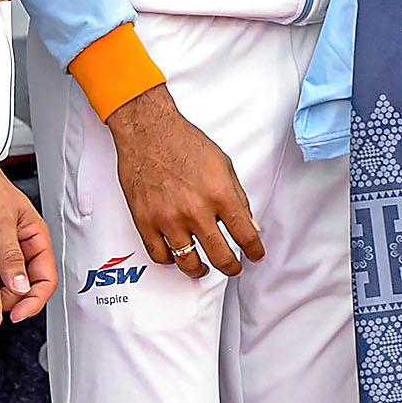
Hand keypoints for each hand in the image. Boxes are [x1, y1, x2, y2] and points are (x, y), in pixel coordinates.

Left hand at [0, 164, 56, 320]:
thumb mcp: (2, 219)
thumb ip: (9, 253)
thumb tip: (19, 287)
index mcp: (36, 239)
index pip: (45, 280)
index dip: (34, 301)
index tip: (17, 315)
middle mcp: (24, 249)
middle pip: (26, 288)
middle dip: (11, 300)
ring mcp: (7, 253)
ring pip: (8, 286)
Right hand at [104, 84, 263, 280]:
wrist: (149, 132)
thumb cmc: (185, 143)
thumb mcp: (224, 165)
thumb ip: (238, 197)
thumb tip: (249, 223)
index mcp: (220, 194)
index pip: (245, 234)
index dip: (254, 251)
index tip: (256, 256)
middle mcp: (195, 210)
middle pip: (220, 255)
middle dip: (232, 267)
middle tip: (234, 268)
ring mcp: (168, 218)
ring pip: (188, 261)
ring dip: (200, 270)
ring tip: (204, 269)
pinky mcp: (145, 221)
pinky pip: (159, 254)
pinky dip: (170, 260)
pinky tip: (177, 257)